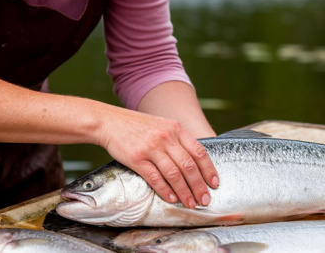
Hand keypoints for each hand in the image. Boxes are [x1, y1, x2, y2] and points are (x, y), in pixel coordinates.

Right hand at [96, 109, 218, 208]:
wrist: (109, 122)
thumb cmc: (137, 126)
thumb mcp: (162, 125)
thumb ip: (177, 140)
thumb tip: (193, 163)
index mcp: (175, 128)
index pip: (199, 151)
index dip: (209, 169)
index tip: (214, 183)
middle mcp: (166, 137)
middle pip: (189, 166)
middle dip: (199, 186)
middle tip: (205, 199)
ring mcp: (151, 147)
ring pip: (174, 174)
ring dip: (184, 192)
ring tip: (190, 203)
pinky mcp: (137, 158)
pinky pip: (155, 178)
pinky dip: (165, 191)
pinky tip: (172, 199)